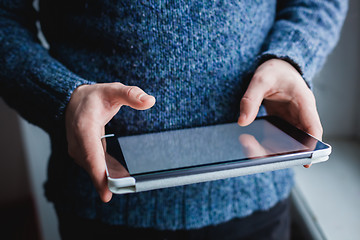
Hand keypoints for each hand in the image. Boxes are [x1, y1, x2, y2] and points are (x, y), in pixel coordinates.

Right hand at [65, 83, 154, 201]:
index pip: (91, 154)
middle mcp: (77, 142)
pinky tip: (118, 179)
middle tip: (124, 190)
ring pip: (92, 170)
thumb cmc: (94, 96)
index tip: (106, 193)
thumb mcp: (113, 90)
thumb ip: (130, 94)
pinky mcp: (81, 155)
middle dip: (105, 182)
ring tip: (123, 187)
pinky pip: (93, 168)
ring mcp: (77, 150)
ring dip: (105, 180)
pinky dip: (103, 174)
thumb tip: (150, 101)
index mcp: (84, 127)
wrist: (71, 100)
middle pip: (92, 167)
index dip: (98, 174)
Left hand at [238, 59, 322, 167]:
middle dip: (284, 151)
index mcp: (304, 102)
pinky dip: (267, 143)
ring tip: (251, 148)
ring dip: (273, 148)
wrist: (277, 66)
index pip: (313, 127)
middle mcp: (301, 114)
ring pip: (288, 141)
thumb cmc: (275, 70)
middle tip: (263, 156)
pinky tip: (252, 144)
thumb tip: (242, 121)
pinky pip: (279, 137)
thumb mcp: (260, 79)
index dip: (313, 145)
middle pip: (299, 139)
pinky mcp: (283, 122)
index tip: (307, 160)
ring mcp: (292, 119)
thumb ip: (251, 99)